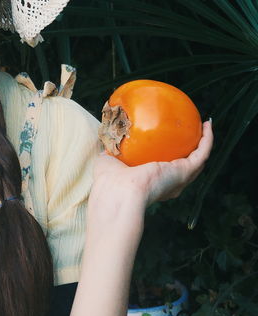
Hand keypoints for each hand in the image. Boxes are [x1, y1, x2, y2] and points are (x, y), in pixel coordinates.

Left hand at [91, 118, 213, 210]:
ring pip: (198, 160)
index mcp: (151, 184)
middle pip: (185, 167)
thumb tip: (108, 132)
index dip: (169, 158)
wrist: (120, 191)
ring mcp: (179, 179)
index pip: (163, 171)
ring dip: (204, 143)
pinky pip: (202, 153)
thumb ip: (110, 148)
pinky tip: (208, 124)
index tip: (170, 144)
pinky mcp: (185, 172)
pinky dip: (207, 139)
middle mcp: (168, 184)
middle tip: (192, 132)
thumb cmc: (109, 181)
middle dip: (191, 151)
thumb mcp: (108, 159)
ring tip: (205, 126)